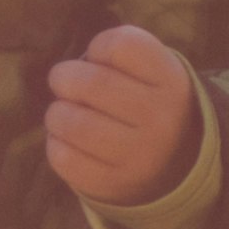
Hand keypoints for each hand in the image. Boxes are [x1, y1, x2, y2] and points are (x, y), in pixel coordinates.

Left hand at [40, 23, 200, 203]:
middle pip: (89, 82)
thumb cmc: (144, 102)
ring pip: (69, 121)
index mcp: (172, 82)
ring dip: (57, 113)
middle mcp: (162, 119)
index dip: (99, 47)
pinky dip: (56, 142)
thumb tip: (74, 66)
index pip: (122, 45)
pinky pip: (61, 156)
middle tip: (67, 85)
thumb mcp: (149, 70)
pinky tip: (71, 141)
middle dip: (64, 78)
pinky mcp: (112, 183)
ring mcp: (139, 156)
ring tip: (68, 114)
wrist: (171, 164)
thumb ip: (116, 53)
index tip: (101, 60)